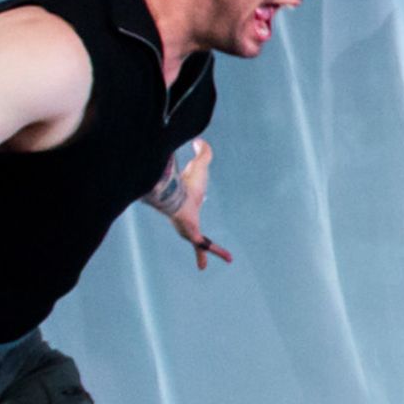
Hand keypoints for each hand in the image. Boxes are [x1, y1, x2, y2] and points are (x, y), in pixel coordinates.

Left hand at [151, 139, 231, 269]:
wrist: (174, 194)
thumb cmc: (186, 182)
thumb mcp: (199, 166)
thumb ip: (202, 153)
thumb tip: (200, 140)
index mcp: (185, 207)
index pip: (190, 210)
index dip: (195, 209)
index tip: (196, 208)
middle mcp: (184, 221)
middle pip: (192, 232)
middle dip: (195, 239)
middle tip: (196, 242)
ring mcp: (187, 230)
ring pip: (199, 243)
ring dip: (205, 254)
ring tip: (210, 263)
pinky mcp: (192, 235)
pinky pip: (206, 245)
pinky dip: (217, 252)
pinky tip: (228, 258)